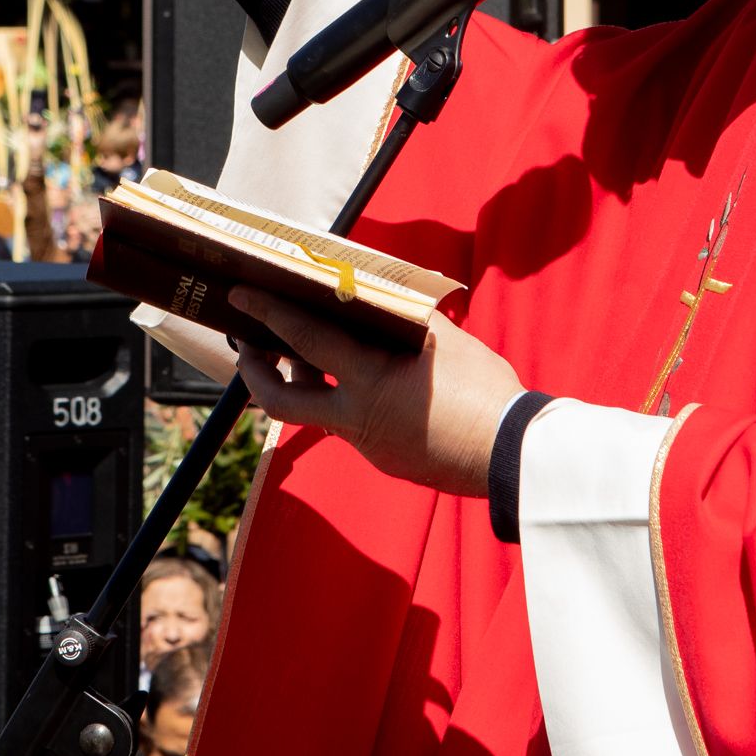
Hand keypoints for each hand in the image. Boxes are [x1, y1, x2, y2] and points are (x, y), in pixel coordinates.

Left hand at [228, 289, 520, 498]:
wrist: (514, 457)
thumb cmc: (486, 395)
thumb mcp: (446, 342)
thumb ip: (406, 318)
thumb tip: (381, 295)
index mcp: (370, 382)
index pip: (306, 340)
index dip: (270, 314)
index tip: (241, 294)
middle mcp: (358, 419)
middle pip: (283, 401)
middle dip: (258, 373)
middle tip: (251, 346)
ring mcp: (369, 446)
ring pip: (320, 414)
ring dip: (307, 383)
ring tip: (304, 355)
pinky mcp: (386, 460)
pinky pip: (353, 427)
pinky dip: (348, 401)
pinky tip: (366, 384)